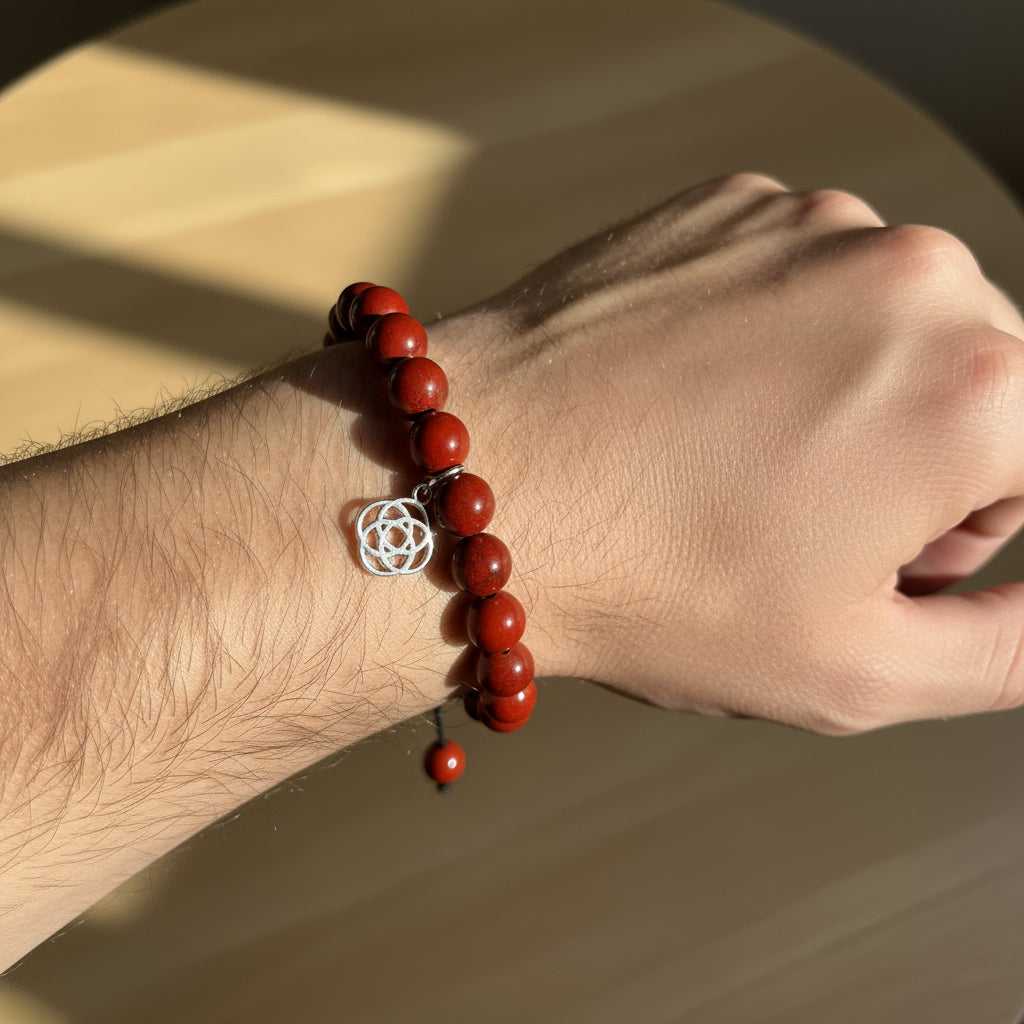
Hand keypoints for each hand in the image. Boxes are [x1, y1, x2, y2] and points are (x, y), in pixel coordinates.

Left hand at [437, 174, 1023, 731]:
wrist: (473, 490)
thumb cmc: (652, 584)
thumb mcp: (858, 669)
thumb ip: (1007, 647)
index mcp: (977, 387)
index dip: (970, 530)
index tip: (886, 554)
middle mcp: (908, 273)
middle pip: (978, 383)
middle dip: (917, 462)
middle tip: (793, 526)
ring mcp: (808, 223)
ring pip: (887, 325)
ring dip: (844, 395)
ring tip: (728, 465)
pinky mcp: (724, 207)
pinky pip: (797, 280)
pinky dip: (769, 340)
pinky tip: (687, 402)